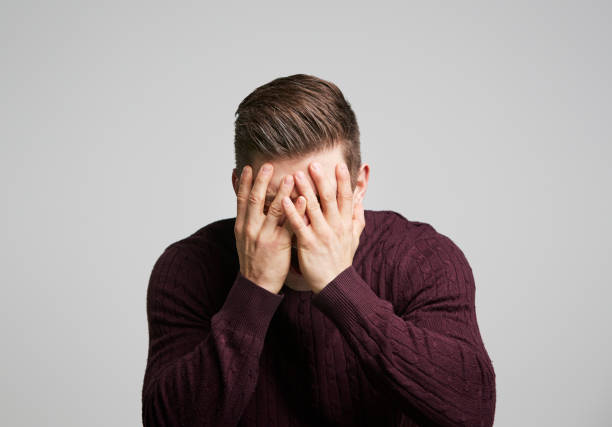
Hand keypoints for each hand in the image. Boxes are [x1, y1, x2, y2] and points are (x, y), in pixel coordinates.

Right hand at [234, 163, 306, 293]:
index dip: (244, 182)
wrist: (256, 285)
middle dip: (261, 181)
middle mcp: (250, 228)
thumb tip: (246, 201)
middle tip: (269, 165)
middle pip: (255, 199)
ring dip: (282, 192)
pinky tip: (303, 200)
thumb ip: (247, 219)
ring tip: (290, 177)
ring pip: (273, 210)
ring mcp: (264, 236)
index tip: (248, 167)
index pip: (241, 199)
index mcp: (242, 225)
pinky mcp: (278, 245)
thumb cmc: (253, 260)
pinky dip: (297, 211)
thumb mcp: (243, 238)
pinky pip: (289, 225)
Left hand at [281, 161, 364, 292]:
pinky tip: (284, 200)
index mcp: (345, 222)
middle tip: (313, 163)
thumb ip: (357, 217)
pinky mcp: (308, 244)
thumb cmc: (341, 260)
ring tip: (296, 175)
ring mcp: (322, 234)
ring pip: (313, 208)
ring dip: (304, 190)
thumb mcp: (354, 237)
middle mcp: (335, 226)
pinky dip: (292, 212)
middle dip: (322, 180)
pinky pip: (299, 225)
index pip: (346, 197)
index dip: (343, 180)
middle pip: (329, 198)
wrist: (334, 284)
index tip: (338, 164)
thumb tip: (361, 201)